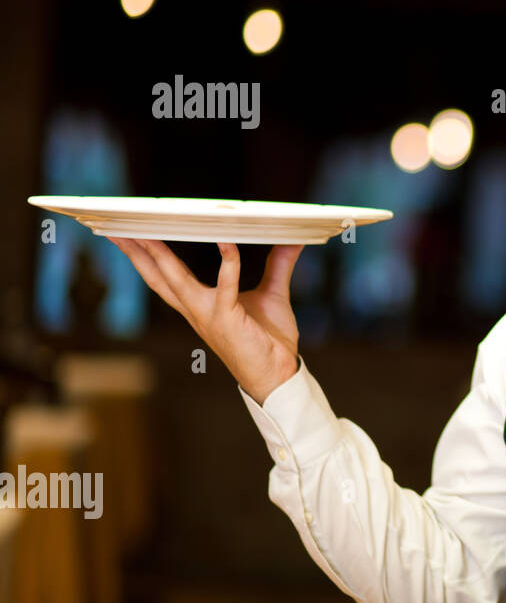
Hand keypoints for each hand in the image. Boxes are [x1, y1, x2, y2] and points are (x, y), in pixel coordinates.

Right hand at [108, 237, 304, 403]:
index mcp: (198, 304)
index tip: (129, 234)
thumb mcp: (272, 294)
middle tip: (118, 228)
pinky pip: (225, 287)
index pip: (163, 277)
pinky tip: (226, 242)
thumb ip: (278, 265)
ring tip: (146, 233)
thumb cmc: (269, 340)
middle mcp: (195, 309)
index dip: (144, 257)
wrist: (278, 374)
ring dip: (159, 256)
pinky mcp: (227, 319)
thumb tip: (290, 240)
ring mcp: (208, 315)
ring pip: (174, 280)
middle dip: (136, 252)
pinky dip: (227, 262)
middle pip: (157, 276)